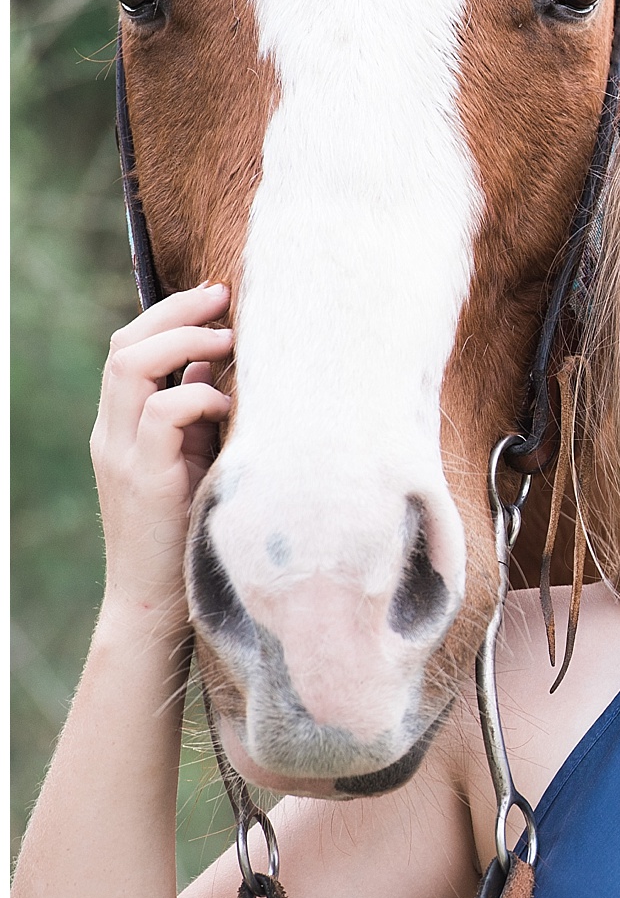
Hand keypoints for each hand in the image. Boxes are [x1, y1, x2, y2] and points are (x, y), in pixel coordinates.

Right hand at [88, 283, 233, 623]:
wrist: (157, 600)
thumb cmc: (188, 530)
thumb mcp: (193, 461)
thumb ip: (197, 417)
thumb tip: (220, 367)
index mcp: (121, 426)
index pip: (128, 349)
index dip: (169, 314)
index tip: (217, 297)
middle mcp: (112, 433)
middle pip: (126, 346)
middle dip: (175, 313)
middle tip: (225, 300)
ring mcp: (123, 454)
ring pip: (131, 369)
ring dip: (184, 343)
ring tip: (229, 339)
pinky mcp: (146, 478)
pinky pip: (160, 415)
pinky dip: (195, 396)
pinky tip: (227, 402)